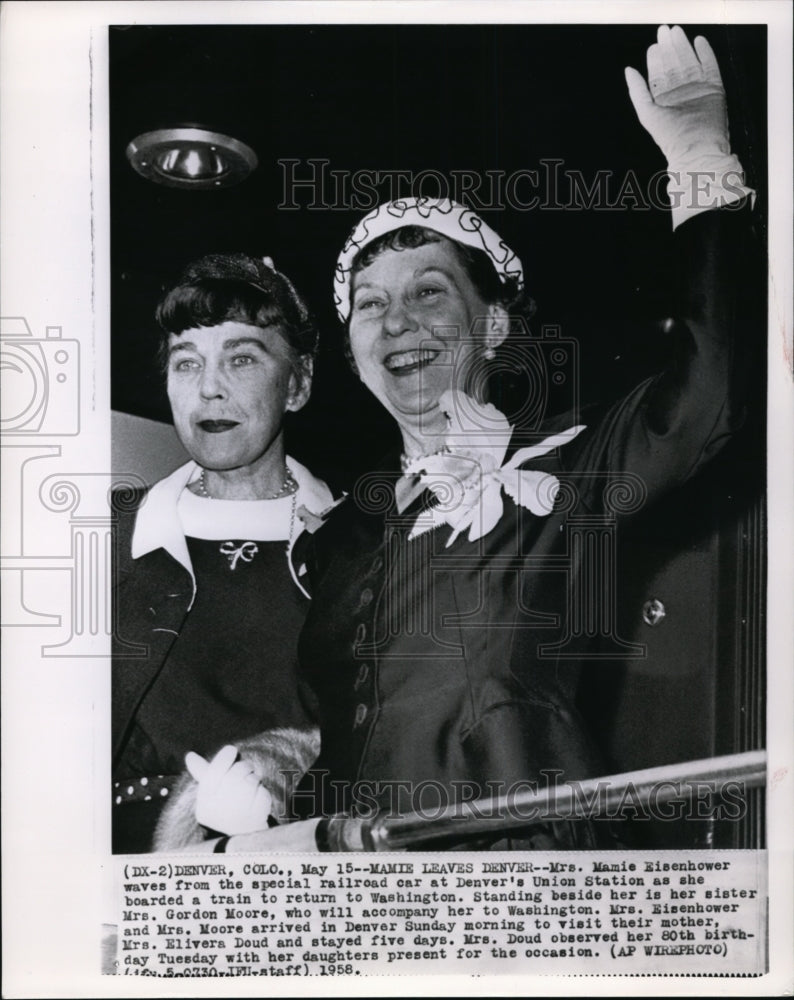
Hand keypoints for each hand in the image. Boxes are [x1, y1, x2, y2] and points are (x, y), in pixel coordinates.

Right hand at [185, 745, 272, 835]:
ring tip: (251, 785)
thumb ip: (203, 773)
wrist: (242, 835)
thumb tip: (189, 755)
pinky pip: (262, 792)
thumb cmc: (225, 808)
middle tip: (247, 769)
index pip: (212, 774)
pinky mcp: (256, 817)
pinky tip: (256, 798)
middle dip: (244, 766)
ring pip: (251, 781)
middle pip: (235, 774)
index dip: (223, 758)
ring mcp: (238, 815)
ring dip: (254, 778)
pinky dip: (262, 791)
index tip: (232, 749)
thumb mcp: (211, 792)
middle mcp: (218, 811)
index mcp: (204, 805)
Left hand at [625, 25, 728, 167]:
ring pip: (690, 62)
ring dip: (683, 47)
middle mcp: (680, 95)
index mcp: (664, 101)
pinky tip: (699, 41)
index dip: (655, 60)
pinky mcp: (714, 90)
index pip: (659, 76)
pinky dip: (706, 53)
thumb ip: (637, 91)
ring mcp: (697, 91)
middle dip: (669, 48)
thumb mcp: (646, 112)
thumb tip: (628, 70)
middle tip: (664, 31)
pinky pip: (710, 67)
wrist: (696, 149)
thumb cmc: (670, 137)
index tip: (653, 45)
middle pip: (674, 65)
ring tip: (677, 32)